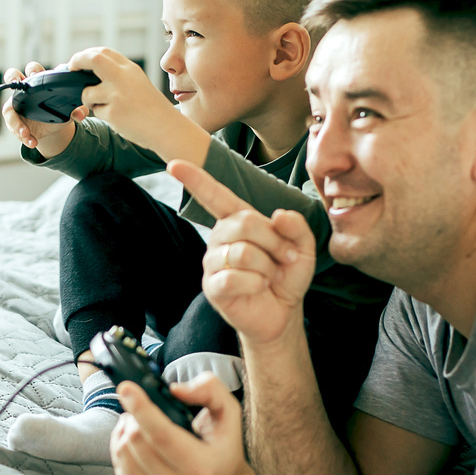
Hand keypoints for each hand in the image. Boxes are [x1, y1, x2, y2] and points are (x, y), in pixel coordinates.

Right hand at [0, 62, 81, 157]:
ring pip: (8, 109)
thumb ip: (77, 109)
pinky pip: (13, 127)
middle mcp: (25, 91)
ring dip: (16, 122)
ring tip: (25, 133)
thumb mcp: (69, 109)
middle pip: (12, 76)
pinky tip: (32, 142)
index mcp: (39, 83)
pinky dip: (23, 137)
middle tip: (16, 83)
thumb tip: (81, 113)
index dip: (33, 70)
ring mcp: (16, 105)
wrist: (53, 128)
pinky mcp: (15, 121)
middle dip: (12, 77)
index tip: (36, 76)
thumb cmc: (59, 110)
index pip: (33, 69)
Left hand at [67, 47, 181, 150]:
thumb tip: (87, 71)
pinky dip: (102, 115)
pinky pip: (96, 112)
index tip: (78, 62)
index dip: (86, 55)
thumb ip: (118, 75)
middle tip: (70, 69)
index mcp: (129, 69)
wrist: (167, 127)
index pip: (103, 52)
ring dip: (88, 101)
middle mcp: (123, 77)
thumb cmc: (151, 108)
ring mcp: (118, 94)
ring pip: (87, 93)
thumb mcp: (137, 82)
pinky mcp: (114, 112)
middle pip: (93, 59)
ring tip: (104, 107)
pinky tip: (118, 118)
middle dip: (77, 61)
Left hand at [112, 372, 255, 474]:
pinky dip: (121, 449)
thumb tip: (174, 390)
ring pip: (122, 453)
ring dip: (124, 431)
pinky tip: (134, 442)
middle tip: (140, 408)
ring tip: (136, 423)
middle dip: (133, 416)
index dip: (141, 408)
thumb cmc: (223, 449)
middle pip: (136, 441)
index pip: (161, 434)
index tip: (126, 388)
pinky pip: (119, 469)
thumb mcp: (228, 414)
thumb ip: (210, 390)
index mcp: (200, 467)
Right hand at [168, 160, 315, 346]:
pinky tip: (259, 287)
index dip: (195, 179)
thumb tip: (278, 215)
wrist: (284, 311)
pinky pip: (233, 278)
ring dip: (267, 266)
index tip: (173, 163)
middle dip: (273, 241)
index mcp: (237, 221)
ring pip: (241, 253)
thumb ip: (296, 226)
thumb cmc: (287, 274)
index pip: (214, 196)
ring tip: (270, 275)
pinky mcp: (212, 287)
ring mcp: (213, 262)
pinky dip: (256, 283)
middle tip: (285, 257)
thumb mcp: (302, 247)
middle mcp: (219, 237)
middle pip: (244, 222)